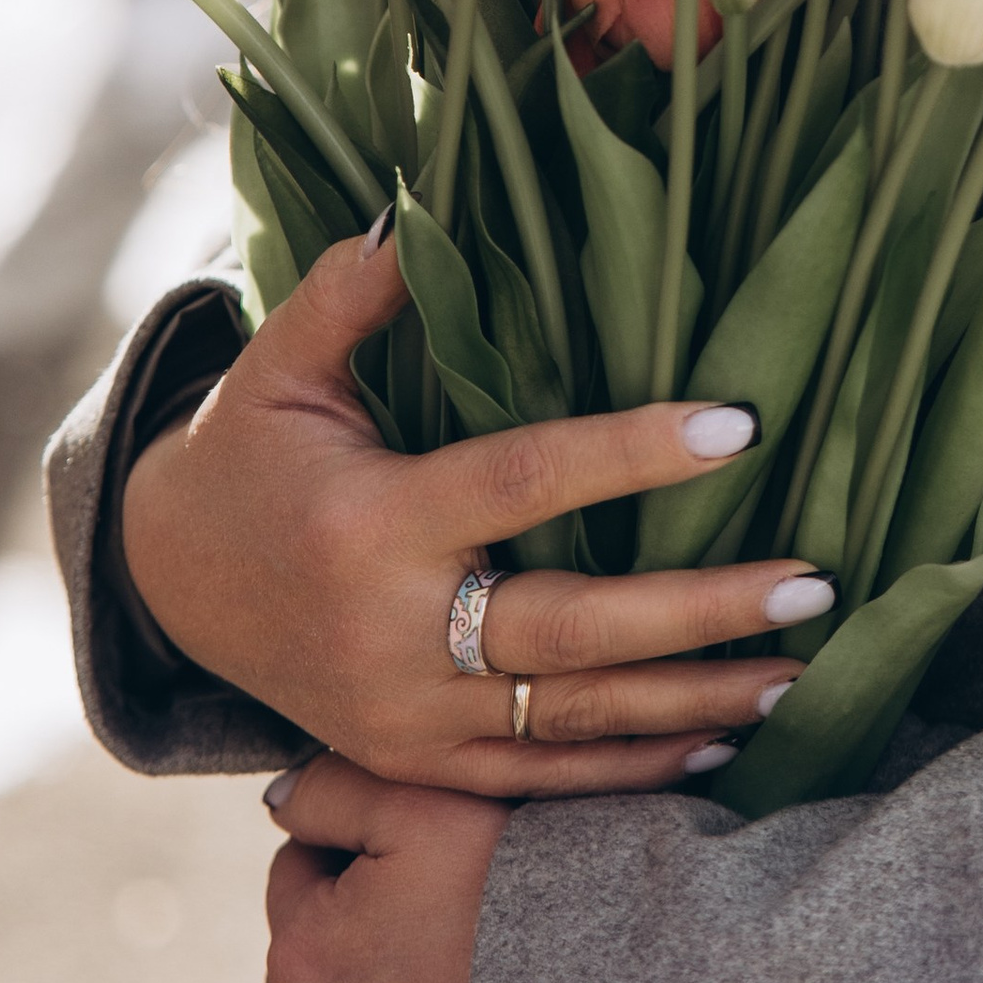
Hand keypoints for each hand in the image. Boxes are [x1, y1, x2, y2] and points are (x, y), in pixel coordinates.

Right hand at [122, 231, 832, 793]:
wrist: (171, 587)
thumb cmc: (249, 453)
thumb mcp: (278, 366)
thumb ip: (349, 294)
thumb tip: (413, 204)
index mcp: (372, 522)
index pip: (527, 482)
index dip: (634, 452)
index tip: (740, 424)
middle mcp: (393, 633)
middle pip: (573, 629)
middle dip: (701, 611)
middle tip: (811, 585)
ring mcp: (406, 715)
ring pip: (573, 719)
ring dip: (695, 701)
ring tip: (799, 670)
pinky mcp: (415, 766)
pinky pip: (540, 778)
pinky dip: (635, 770)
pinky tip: (726, 743)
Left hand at [251, 756, 491, 982]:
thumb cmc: (525, 899)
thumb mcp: (431, 804)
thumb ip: (338, 789)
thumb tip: (274, 801)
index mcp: (305, 946)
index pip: (297, 873)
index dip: (351, 849)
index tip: (414, 847)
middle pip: (298, 971)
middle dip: (344, 941)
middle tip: (433, 918)